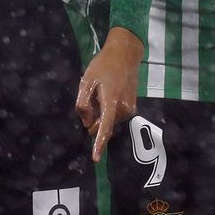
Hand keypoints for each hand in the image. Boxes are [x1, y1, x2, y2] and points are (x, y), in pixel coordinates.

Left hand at [75, 27, 143, 161]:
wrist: (125, 55)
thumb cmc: (103, 66)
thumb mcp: (87, 81)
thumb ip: (83, 104)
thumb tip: (87, 122)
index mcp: (111, 102)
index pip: (104, 128)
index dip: (99, 144)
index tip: (96, 159)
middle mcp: (123, 109)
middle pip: (104, 125)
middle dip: (94, 119)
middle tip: (90, 99)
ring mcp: (129, 109)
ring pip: (109, 121)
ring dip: (101, 114)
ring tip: (100, 92)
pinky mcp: (132, 108)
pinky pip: (115, 116)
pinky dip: (108, 111)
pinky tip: (107, 94)